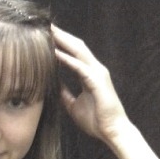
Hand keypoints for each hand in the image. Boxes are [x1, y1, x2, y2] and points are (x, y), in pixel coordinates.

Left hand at [52, 25, 127, 142]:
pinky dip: (67, 59)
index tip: (47, 37)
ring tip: (50, 33)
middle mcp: (95, 70)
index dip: (62, 44)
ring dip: (64, 41)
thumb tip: (53, 85)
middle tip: (47, 27)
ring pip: (79, 51)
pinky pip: (80, 67)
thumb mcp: (73, 105)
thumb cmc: (96, 121)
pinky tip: (55, 54)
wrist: (111, 132)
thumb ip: (64, 94)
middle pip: (77, 46)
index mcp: (89, 74)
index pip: (74, 53)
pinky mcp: (97, 81)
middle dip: (62, 36)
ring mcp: (98, 73)